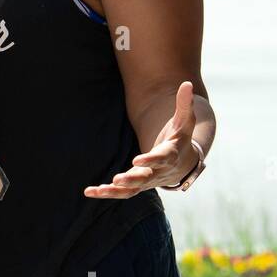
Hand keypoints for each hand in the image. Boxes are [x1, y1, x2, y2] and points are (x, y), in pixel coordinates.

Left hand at [85, 81, 198, 198]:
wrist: (183, 164)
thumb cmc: (180, 139)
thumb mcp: (184, 122)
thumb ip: (184, 105)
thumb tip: (187, 83)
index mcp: (170, 155)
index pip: (162, 159)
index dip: (151, 160)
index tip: (137, 160)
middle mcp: (159, 172)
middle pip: (146, 178)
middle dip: (132, 180)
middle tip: (117, 179)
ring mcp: (147, 181)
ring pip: (132, 190)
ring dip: (114, 191)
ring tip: (97, 190)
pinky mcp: (137, 186)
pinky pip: (122, 193)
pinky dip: (107, 193)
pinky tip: (89, 191)